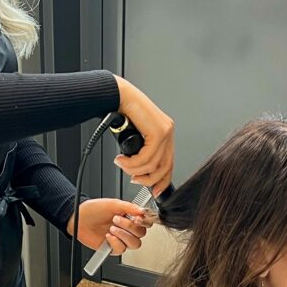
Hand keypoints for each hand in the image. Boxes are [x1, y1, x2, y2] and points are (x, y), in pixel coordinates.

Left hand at [65, 198, 154, 254]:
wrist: (79, 218)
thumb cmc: (94, 209)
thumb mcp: (112, 204)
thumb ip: (129, 207)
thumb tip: (142, 211)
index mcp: (129, 216)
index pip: (145, 222)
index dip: (144, 222)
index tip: (137, 218)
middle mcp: (127, 228)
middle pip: (141, 234)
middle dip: (130, 226)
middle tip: (117, 219)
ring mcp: (121, 239)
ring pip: (134, 244)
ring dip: (124, 235)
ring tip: (112, 228)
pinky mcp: (113, 248)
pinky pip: (121, 249)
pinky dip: (115, 242)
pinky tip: (108, 236)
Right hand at [113, 76, 174, 194]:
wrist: (117, 96)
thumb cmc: (122, 111)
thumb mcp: (135, 136)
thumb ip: (141, 150)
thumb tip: (140, 171)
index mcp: (165, 132)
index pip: (169, 163)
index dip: (161, 180)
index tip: (153, 190)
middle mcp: (168, 131)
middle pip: (164, 167)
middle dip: (147, 179)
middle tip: (133, 178)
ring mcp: (166, 131)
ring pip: (153, 164)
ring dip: (134, 169)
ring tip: (122, 164)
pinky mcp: (159, 132)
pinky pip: (147, 157)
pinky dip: (132, 163)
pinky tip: (122, 159)